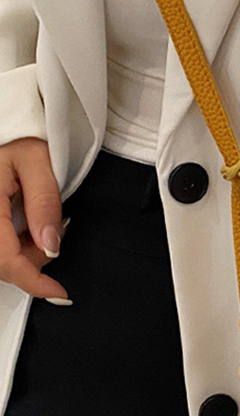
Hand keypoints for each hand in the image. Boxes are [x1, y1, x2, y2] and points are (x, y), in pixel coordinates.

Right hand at [0, 137, 68, 301]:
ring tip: (44, 224)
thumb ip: (44, 203)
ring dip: (23, 254)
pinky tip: (28, 227)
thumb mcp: (37, 161)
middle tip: (57, 235)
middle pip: (0, 263)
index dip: (33, 282)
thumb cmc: (15, 134)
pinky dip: (13, 244)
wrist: (2, 122)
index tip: (58, 293)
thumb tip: (50, 246)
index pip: (5, 259)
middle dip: (33, 262)